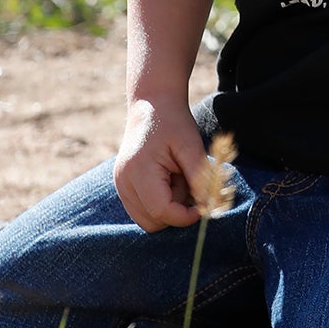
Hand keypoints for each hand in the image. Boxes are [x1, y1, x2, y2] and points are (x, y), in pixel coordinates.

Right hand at [114, 99, 210, 231]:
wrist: (152, 105)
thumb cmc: (174, 123)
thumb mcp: (191, 146)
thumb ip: (199, 178)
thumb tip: (208, 207)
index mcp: (138, 171)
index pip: (161, 212)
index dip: (185, 216)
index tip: (204, 206)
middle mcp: (123, 183)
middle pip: (152, 222)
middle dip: (176, 211)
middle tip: (186, 183)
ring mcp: (120, 186)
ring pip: (147, 219)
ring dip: (168, 208)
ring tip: (176, 179)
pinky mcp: (123, 187)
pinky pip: (143, 210)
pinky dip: (159, 203)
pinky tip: (168, 180)